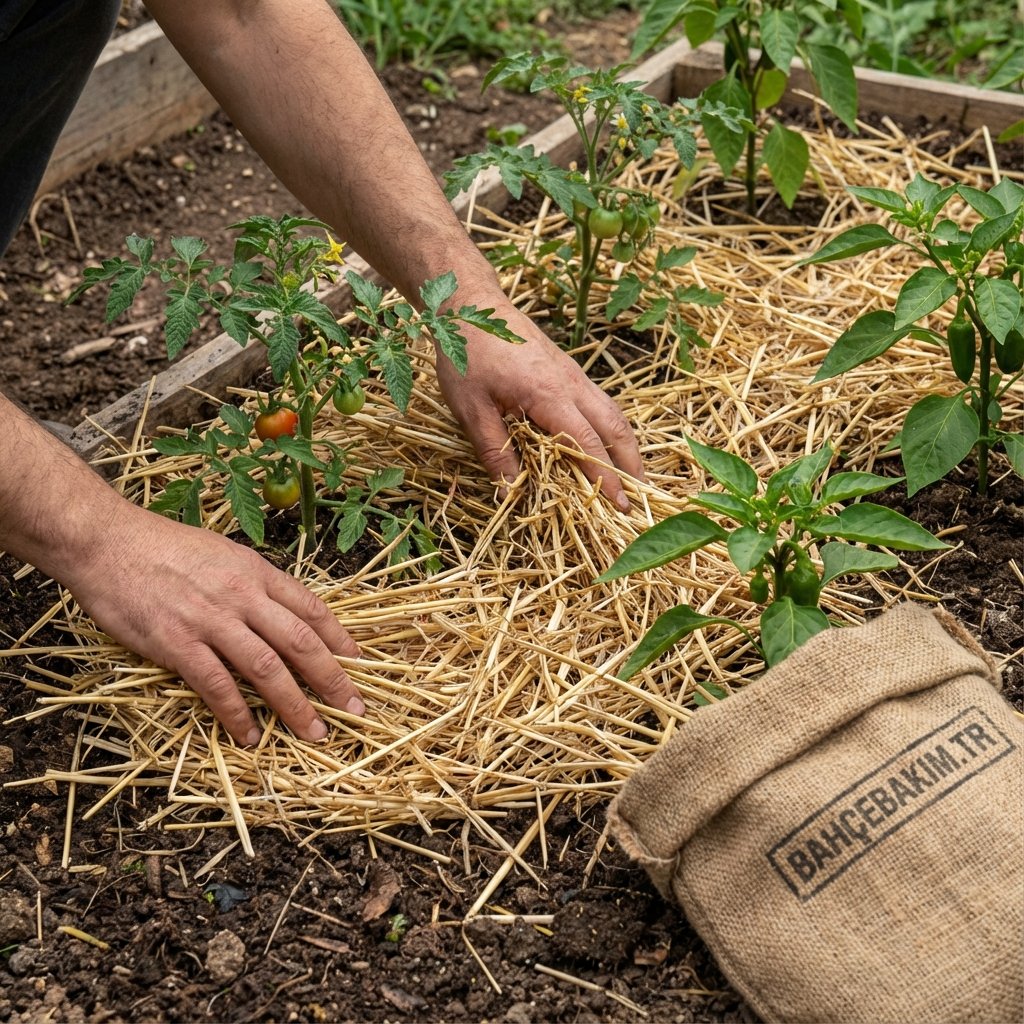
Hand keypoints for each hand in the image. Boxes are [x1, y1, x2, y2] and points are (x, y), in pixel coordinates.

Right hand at [65, 503, 362, 745]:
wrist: (107, 542)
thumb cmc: (164, 548)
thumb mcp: (223, 554)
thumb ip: (254, 584)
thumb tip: (284, 613)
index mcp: (256, 572)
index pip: (311, 608)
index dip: (340, 640)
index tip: (359, 664)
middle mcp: (242, 595)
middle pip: (300, 642)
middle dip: (333, 679)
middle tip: (354, 709)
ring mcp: (211, 620)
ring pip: (267, 668)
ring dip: (296, 705)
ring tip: (314, 732)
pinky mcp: (177, 643)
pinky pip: (216, 685)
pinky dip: (238, 714)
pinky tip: (251, 735)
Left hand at [436, 304, 644, 510]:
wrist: (472, 305)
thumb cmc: (468, 354)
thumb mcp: (471, 409)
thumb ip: (494, 451)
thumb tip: (509, 491)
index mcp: (549, 395)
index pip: (588, 444)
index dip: (605, 478)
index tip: (619, 505)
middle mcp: (571, 384)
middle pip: (616, 427)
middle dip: (631, 465)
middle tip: (638, 498)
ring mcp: (574, 374)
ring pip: (614, 413)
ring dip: (627, 446)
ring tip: (631, 477)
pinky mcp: (569, 370)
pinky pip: (601, 403)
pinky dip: (612, 429)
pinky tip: (607, 446)